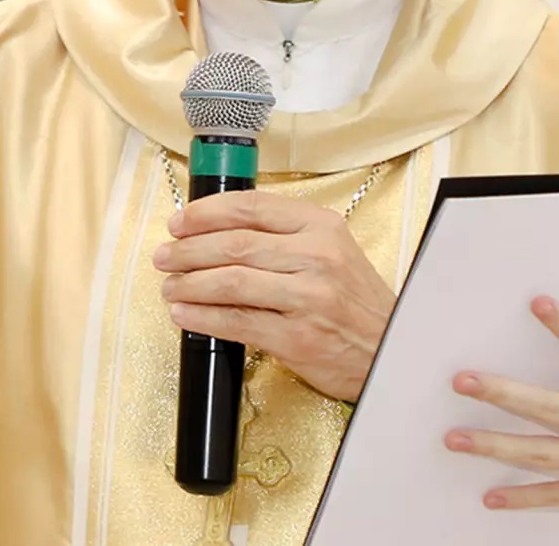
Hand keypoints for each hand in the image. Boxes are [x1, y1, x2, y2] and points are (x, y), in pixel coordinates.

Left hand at [153, 191, 395, 401]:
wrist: (395, 352)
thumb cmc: (354, 302)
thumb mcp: (332, 251)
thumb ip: (283, 236)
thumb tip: (215, 230)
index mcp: (321, 226)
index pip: (250, 207)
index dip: (205, 213)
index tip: (179, 223)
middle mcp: (316, 256)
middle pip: (233, 243)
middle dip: (187, 250)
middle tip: (164, 257)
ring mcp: (308, 296)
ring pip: (229, 281)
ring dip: (188, 283)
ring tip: (169, 286)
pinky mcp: (298, 336)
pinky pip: (236, 321)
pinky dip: (202, 316)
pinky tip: (184, 313)